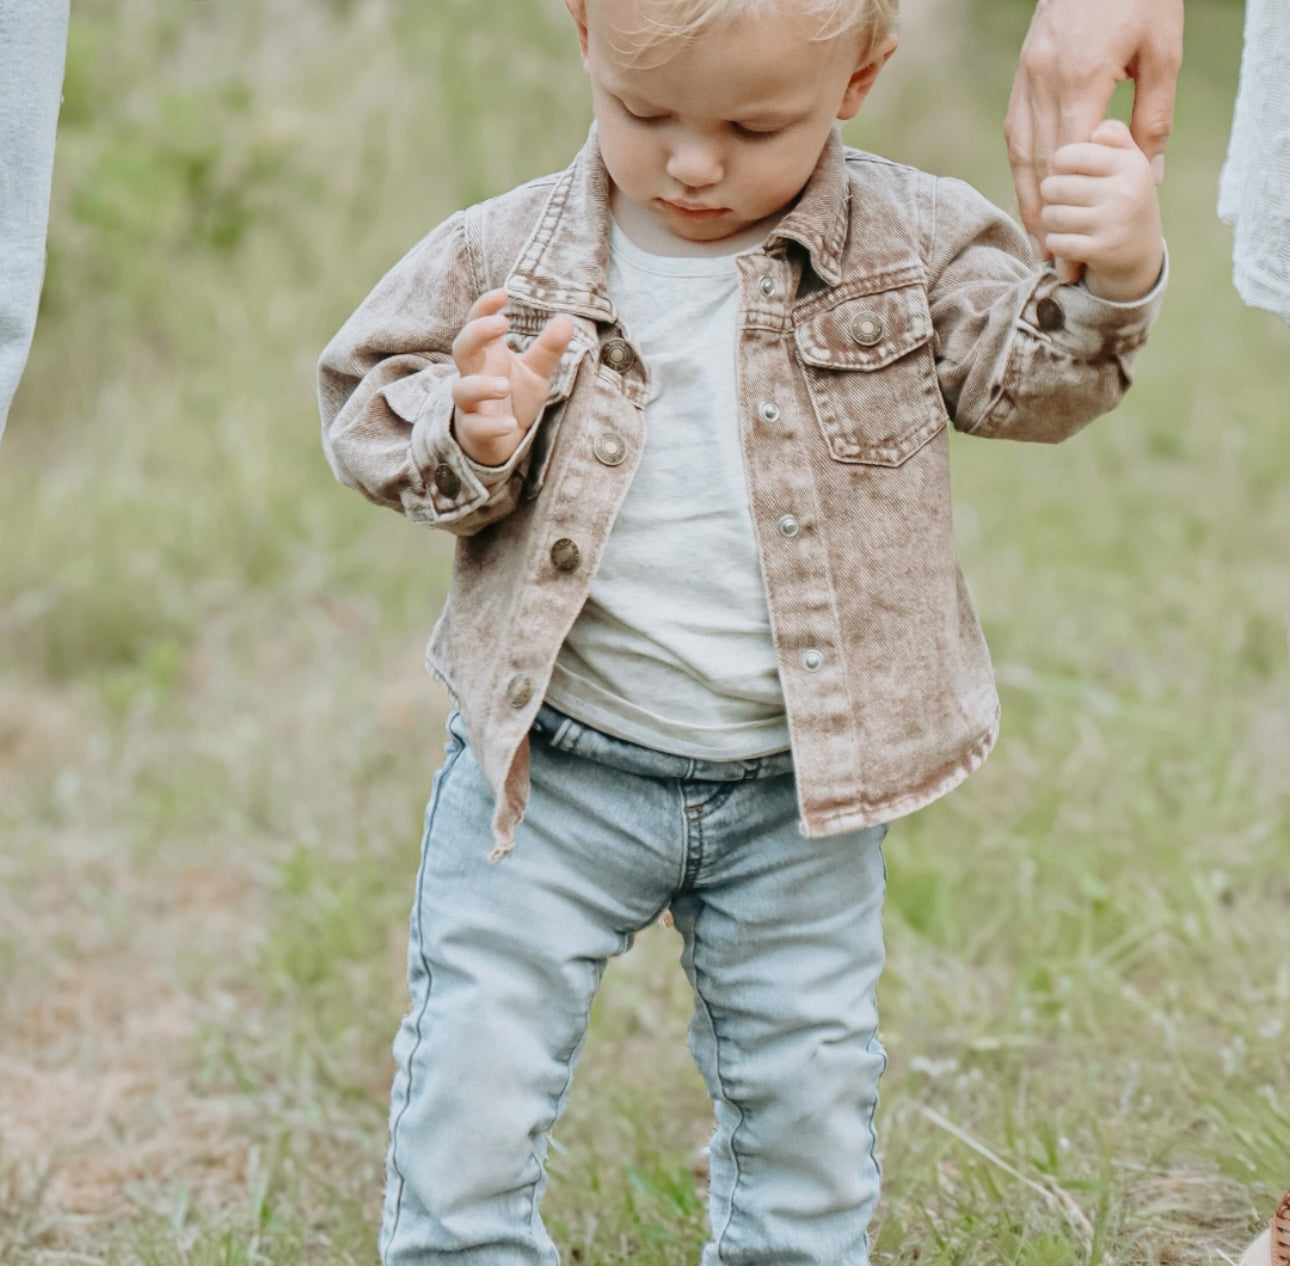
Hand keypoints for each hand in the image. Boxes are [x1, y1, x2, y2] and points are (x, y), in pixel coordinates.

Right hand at [450, 289, 574, 465]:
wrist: (501, 441)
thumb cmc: (513, 398)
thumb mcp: (535, 372)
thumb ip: (548, 349)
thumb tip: (566, 320)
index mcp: (487, 356)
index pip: (476, 324)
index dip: (484, 308)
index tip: (503, 294)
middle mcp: (474, 376)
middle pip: (461, 349)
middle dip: (476, 334)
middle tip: (502, 323)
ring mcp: (471, 404)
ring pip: (462, 390)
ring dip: (481, 386)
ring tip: (504, 385)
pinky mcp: (475, 431)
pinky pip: (477, 427)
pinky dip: (492, 426)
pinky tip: (510, 424)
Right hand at [1005, 0, 1181, 274]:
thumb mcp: (1163, 51)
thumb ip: (1153, 118)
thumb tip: (1146, 179)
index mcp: (1080, 81)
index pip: (1068, 168)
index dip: (1068, 217)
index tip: (1072, 255)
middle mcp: (1043, 84)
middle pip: (1038, 170)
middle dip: (1045, 222)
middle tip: (1054, 264)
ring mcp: (1027, 78)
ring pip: (1020, 154)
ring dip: (1028, 200)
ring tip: (1040, 238)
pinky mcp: (1024, 73)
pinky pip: (1017, 131)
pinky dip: (1023, 167)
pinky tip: (1032, 191)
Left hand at [1040, 120, 1162, 301]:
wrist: (1140, 252)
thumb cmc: (1124, 197)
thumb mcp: (1127, 162)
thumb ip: (1114, 137)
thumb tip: (1098, 131)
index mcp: (1130, 163)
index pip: (1069, 154)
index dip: (1057, 164)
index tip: (1062, 171)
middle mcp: (1125, 190)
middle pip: (1055, 186)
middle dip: (1049, 195)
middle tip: (1057, 199)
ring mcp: (1114, 222)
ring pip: (1052, 215)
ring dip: (1049, 220)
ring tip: (1060, 218)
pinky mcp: (1102, 251)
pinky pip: (1056, 242)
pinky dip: (1054, 243)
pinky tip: (1065, 239)